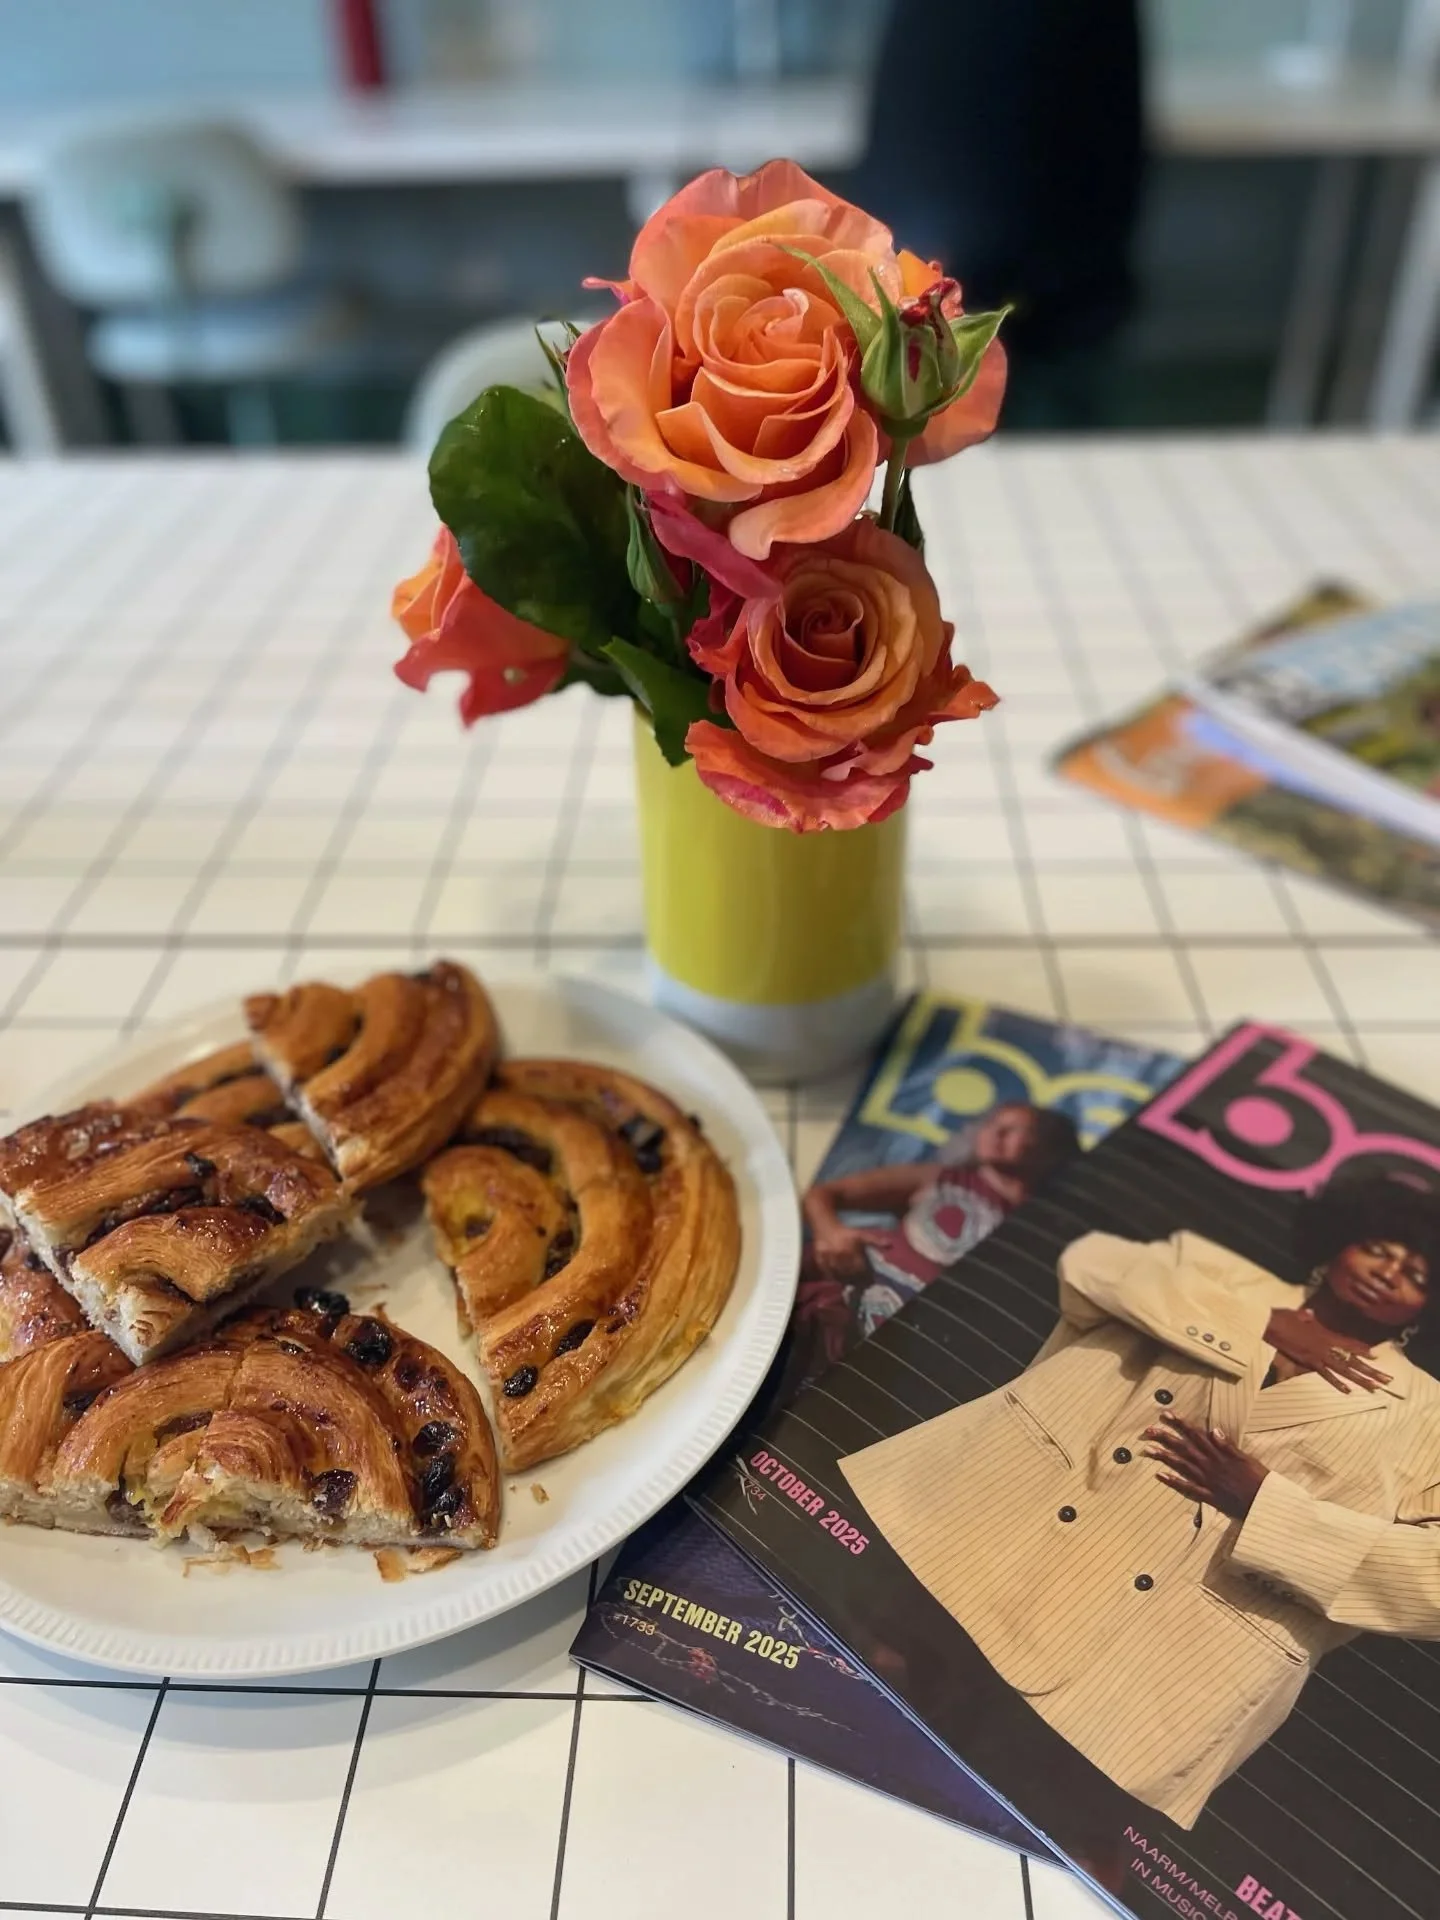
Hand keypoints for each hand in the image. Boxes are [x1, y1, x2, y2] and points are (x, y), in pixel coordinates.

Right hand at [809, 1219, 887, 1281]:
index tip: (868, 1279)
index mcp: (851, 1248)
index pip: (860, 1268)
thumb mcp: (861, 1235)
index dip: (865, 1275)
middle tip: (860, 1284)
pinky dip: (833, 1277)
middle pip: (849, 1273)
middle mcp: (839, 1254)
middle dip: (856, 1279)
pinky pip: (827, 1273)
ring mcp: (828, 1257)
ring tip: (850, 1282)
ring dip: (845, 1280)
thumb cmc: (845, 1232)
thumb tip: (890, 1245)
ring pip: (838, 1275)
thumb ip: (875, 1241)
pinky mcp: (819, 1259)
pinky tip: (838, 1278)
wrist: (824, 1224)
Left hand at [1144, 1413, 1269, 1520]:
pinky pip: (1188, 1488)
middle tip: (1148, 1430)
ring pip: (1182, 1466)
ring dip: (1165, 1457)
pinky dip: (1173, 1482)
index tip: (1166, 1415)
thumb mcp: (1246, 1457)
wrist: (1265, 1502)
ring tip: (1148, 1449)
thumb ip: (1229, 1445)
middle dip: (1166, 1438)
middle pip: (1184, 1448)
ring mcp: (1207, 1480)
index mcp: (1219, 1453)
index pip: (1196, 1435)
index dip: (1180, 1424)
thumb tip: (1214, 1430)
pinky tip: (1160, 1476)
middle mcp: (1210, 1465)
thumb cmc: (1258, 1479)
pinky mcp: (1208, 1496)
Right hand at [1265, 1307, 1390, 1393]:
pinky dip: (1336, 1383)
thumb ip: (1305, 1317)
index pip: (1348, 1344)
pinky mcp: (1308, 1361)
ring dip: (1360, 1379)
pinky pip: (1325, 1374)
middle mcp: (1325, 1345)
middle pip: (1352, 1360)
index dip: (1362, 1350)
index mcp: (1324, 1334)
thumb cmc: (1281, 1317)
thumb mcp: (1295, 1315)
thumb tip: (1309, 1314)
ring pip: (1344, 1369)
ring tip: (1375, 1388)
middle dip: (1370, 1370)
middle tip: (1387, 1380)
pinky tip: (1348, 1391)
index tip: (1377, 1357)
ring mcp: (1318, 1354)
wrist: (1268, 1323)